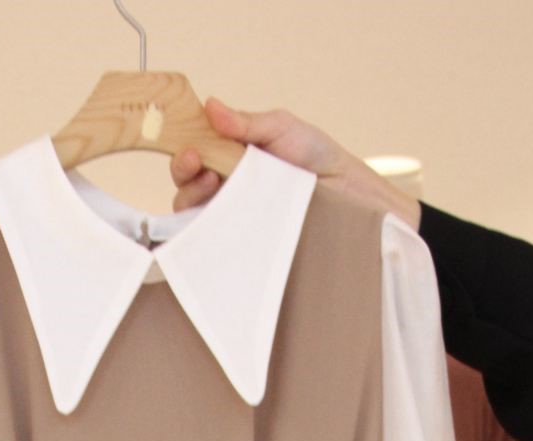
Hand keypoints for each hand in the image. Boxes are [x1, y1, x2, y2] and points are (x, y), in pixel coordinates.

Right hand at [171, 97, 421, 229]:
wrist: (348, 194)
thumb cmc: (317, 156)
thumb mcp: (281, 128)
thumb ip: (246, 122)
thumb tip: (210, 105)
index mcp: (230, 155)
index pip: (193, 156)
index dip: (185, 154)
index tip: (192, 151)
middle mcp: (226, 187)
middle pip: (186, 186)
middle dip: (184, 174)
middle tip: (198, 167)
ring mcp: (234, 216)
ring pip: (195, 216)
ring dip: (192, 201)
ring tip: (211, 189)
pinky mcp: (245, 241)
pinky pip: (217, 243)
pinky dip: (207, 237)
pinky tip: (214, 226)